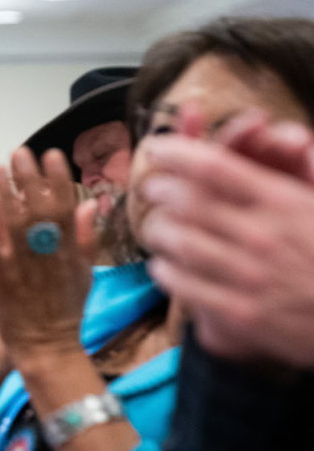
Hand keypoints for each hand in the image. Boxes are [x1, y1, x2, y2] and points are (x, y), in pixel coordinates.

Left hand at [0, 148, 98, 369]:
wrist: (47, 349)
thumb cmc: (65, 311)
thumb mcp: (82, 274)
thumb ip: (84, 239)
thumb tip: (91, 204)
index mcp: (68, 252)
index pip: (64, 209)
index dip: (57, 181)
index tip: (52, 155)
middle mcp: (47, 256)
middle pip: (37, 210)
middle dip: (28, 180)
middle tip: (19, 153)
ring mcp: (24, 267)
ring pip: (13, 225)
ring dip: (3, 196)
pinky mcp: (1, 280)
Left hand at [140, 113, 313, 367]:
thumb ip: (306, 167)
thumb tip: (289, 136)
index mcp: (285, 202)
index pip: (214, 166)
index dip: (175, 152)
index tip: (157, 149)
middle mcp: (263, 236)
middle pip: (185, 201)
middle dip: (160, 189)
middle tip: (153, 188)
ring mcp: (249, 277)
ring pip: (178, 242)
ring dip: (157, 229)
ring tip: (157, 226)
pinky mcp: (240, 314)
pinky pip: (183, 285)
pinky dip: (165, 270)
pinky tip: (164, 265)